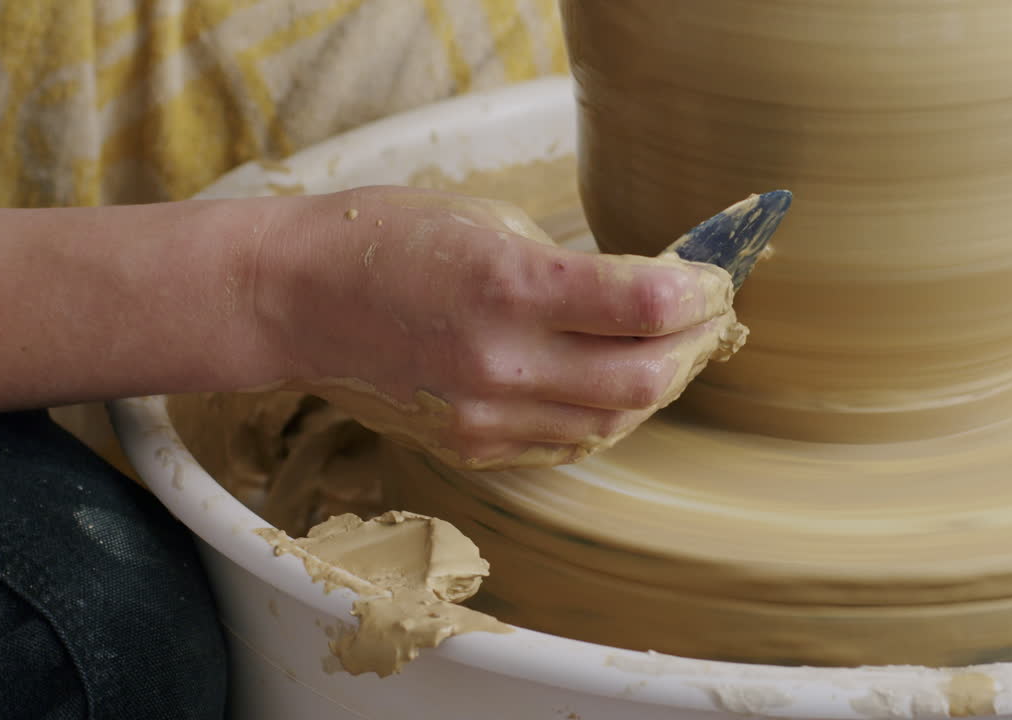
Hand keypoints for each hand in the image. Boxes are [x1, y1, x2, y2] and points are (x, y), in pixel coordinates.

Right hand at [252, 186, 744, 468]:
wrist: (297, 300)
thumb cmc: (388, 239)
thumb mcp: (491, 223)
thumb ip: (571, 269)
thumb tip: (647, 293)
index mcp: (510, 287)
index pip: (647, 304)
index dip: (700, 291)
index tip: (714, 277)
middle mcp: (503, 363)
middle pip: (645, 379)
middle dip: (695, 346)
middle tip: (707, 318)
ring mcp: (486, 416)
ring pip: (614, 422)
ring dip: (657, 386)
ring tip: (671, 351)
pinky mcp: (472, 446)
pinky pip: (568, 442)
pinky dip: (606, 414)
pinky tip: (615, 383)